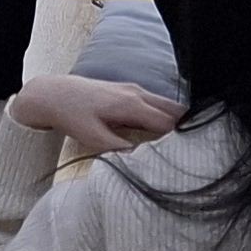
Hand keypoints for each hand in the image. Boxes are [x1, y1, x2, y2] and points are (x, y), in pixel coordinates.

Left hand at [6, 74, 183, 155]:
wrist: (54, 93)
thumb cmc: (72, 115)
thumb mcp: (92, 137)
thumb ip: (118, 149)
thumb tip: (142, 160)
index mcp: (132, 104)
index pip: (168, 123)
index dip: (181, 140)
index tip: (190, 157)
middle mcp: (138, 93)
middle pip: (175, 111)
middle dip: (187, 130)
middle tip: (197, 152)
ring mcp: (136, 90)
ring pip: (168, 106)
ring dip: (178, 123)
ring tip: (185, 146)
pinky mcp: (130, 91)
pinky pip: (157, 104)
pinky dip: (167, 117)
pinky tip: (167, 134)